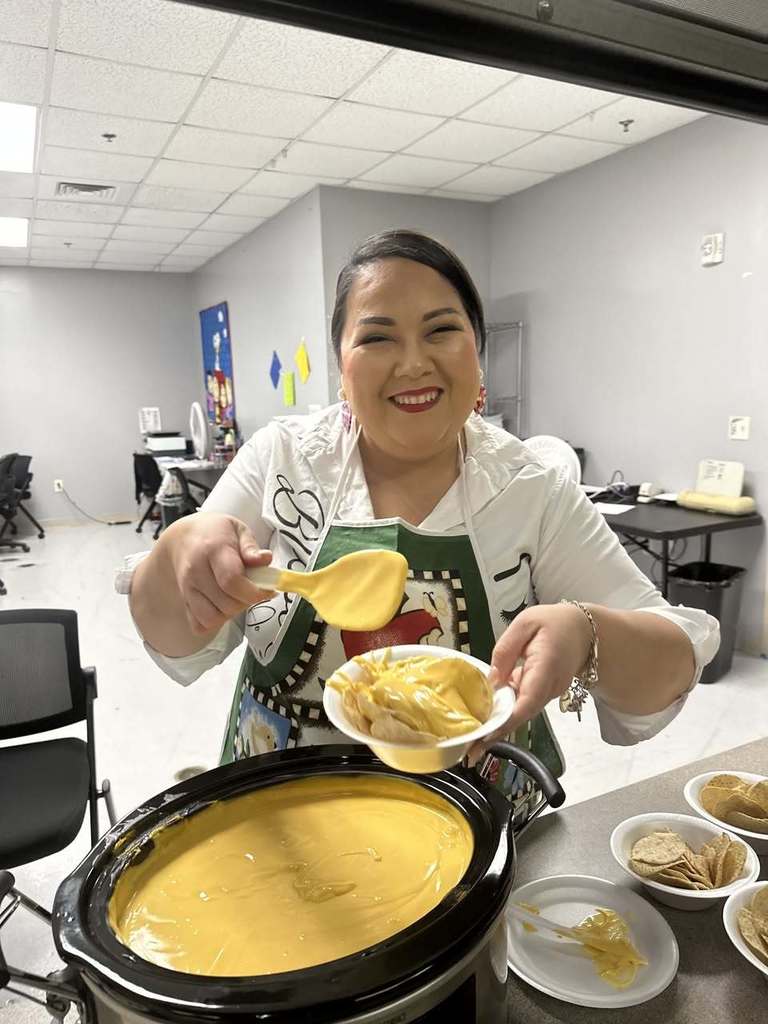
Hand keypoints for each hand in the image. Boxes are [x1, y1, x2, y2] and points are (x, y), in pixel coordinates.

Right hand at [159, 513, 274, 635]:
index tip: (268, 590)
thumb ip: (251, 546)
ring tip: (236, 597)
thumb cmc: (215, 533)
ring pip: (212, 618)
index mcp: (213, 550)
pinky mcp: (184, 601)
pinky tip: (222, 606)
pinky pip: (199, 625)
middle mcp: (196, 572)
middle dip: (247, 601)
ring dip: (230, 614)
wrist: (182, 538)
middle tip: (253, 589)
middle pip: (226, 603)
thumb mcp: (238, 529)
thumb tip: (265, 559)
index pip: (232, 581)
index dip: (254, 592)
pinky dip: (214, 622)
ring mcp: (188, 588)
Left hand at [468, 603, 591, 763]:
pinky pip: (523, 704)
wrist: (584, 631)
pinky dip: (506, 712)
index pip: (527, 701)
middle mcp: (549, 687)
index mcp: (545, 667)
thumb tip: (491, 680)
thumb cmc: (553, 622)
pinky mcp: (544, 694)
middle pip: (522, 714)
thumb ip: (505, 651)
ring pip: (521, 712)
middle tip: (468, 750)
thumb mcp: (524, 624)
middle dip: (496, 732)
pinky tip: (485, 718)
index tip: (485, 736)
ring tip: (471, 739)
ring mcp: (549, 693)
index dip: (506, 721)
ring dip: (499, 725)